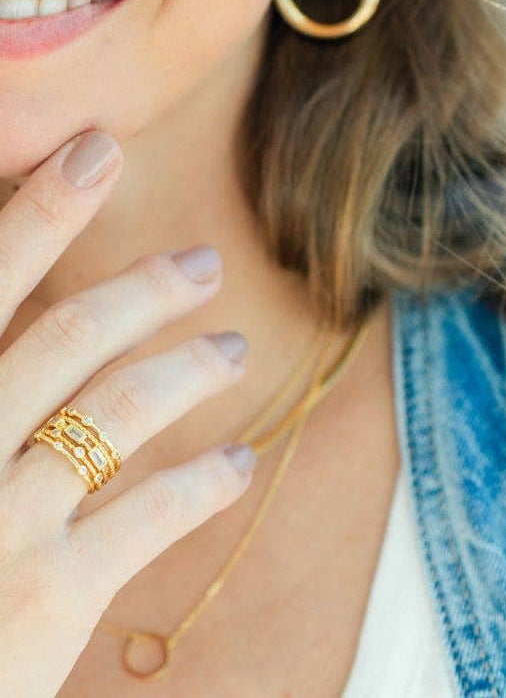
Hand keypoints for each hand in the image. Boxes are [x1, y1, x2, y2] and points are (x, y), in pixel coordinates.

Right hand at [0, 131, 254, 696]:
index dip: (42, 211)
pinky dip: (204, 482)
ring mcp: (1, 523)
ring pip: (118, 410)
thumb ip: (2, 392)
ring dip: (187, 369)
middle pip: (67, 335)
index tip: (97, 150)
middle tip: (204, 265)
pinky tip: (240, 465)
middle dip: (144, 288)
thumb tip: (52, 342)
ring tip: (231, 351)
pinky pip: (151, 513)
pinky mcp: (48, 597)